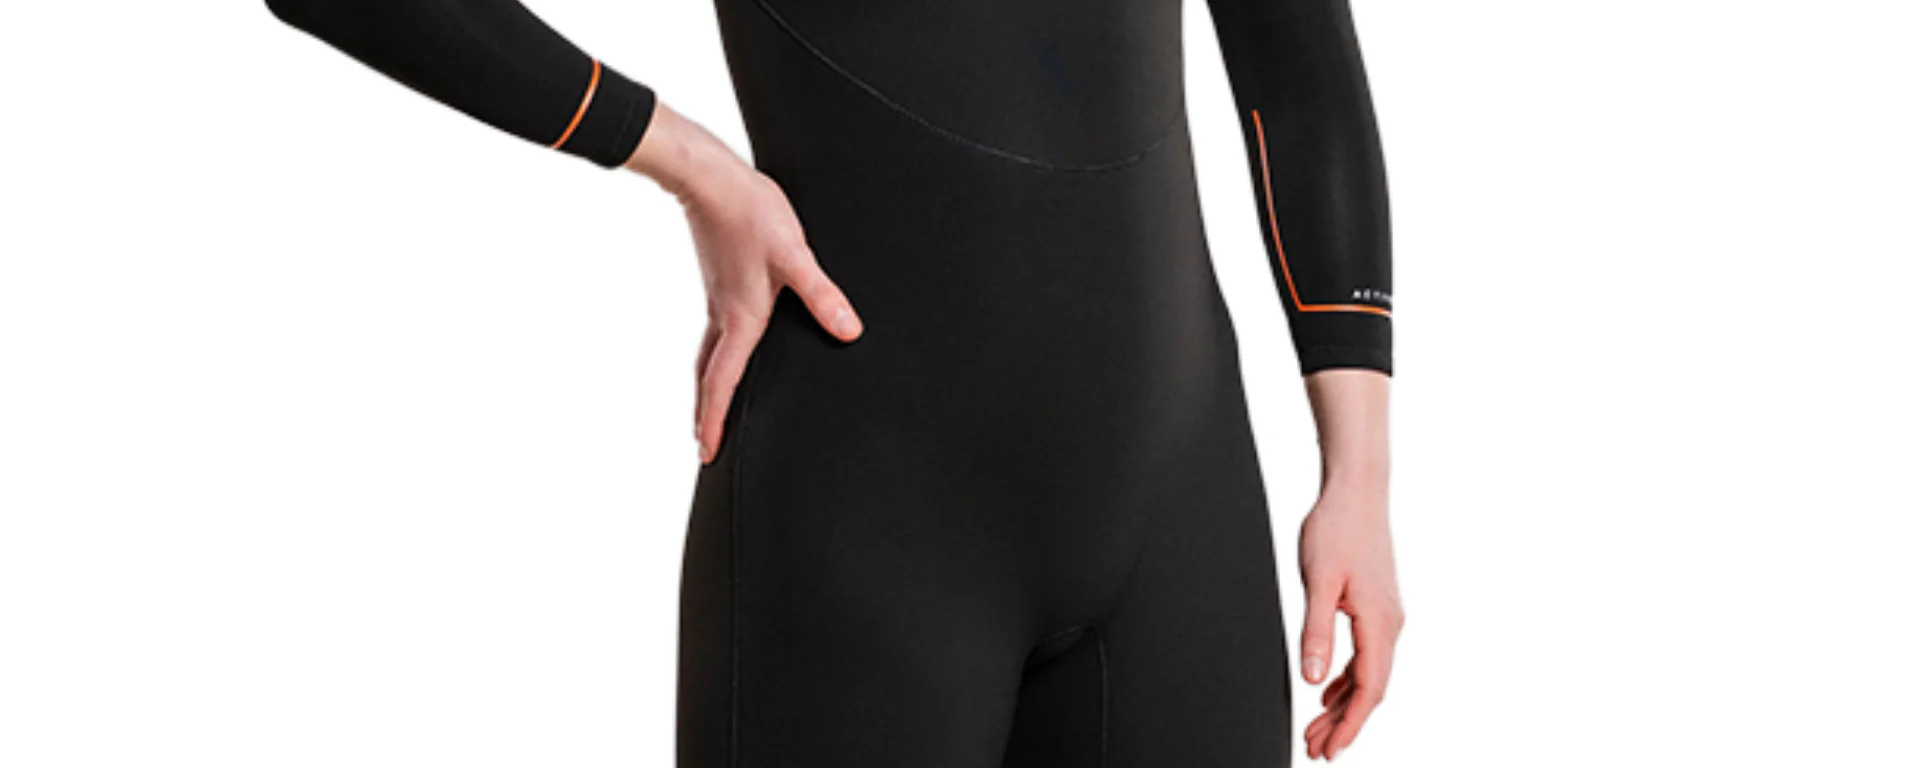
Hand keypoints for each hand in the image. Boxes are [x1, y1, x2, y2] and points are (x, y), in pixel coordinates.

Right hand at [625, 103, 864, 462]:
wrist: (711, 178)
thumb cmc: (751, 213)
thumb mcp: (795, 255)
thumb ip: (823, 295)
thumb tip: (849, 332)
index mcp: (741, 318)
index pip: (723, 382)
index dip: (715, 420)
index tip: (707, 452)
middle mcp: (724, 315)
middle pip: (708, 376)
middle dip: (706, 413)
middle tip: (704, 445)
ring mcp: (718, 299)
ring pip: (708, 355)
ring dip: (708, 386)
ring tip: (710, 408)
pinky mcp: (720, 282)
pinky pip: (714, 333)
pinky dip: (713, 357)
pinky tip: (728, 349)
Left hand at [1297, 483, 1402, 760]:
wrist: (1357, 491)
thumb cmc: (1337, 529)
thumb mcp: (1318, 583)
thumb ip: (1316, 632)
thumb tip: (1313, 680)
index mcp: (1379, 623)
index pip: (1368, 689)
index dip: (1349, 725)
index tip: (1330, 750)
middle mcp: (1390, 624)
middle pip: (1370, 689)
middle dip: (1344, 723)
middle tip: (1317, 749)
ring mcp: (1386, 615)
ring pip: (1368, 674)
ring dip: (1343, 704)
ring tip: (1316, 728)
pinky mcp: (1377, 606)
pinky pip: (1366, 655)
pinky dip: (1348, 679)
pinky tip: (1328, 690)